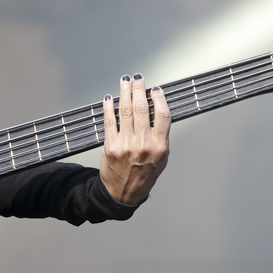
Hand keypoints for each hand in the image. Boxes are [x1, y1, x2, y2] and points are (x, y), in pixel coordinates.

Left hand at [99, 74, 170, 204]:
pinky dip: (109, 107)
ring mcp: (126, 146)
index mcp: (160, 147)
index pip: (163, 116)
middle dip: (139, 89)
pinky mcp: (110, 147)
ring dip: (125, 93)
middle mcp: (144, 145)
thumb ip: (160, 136)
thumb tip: (157, 109)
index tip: (155, 90)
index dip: (159, 99)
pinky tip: (110, 98)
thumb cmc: (145, 174)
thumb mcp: (161, 158)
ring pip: (126, 112)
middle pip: (142, 109)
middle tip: (137, 78)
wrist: (124, 194)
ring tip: (125, 81)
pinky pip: (109, 121)